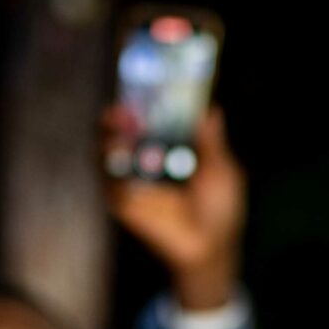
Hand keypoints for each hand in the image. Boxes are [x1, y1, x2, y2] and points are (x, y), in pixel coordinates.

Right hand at [106, 108, 247, 311]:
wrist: (210, 247)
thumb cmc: (220, 209)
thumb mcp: (222, 169)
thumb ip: (212, 141)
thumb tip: (210, 109)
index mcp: (169, 143)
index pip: (149, 111)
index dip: (143, 94)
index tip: (143, 81)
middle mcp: (146, 156)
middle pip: (121, 125)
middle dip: (120, 111)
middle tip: (130, 109)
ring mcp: (132, 178)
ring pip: (107, 147)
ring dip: (111, 133)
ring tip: (126, 127)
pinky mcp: (123, 201)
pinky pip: (108, 178)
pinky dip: (111, 164)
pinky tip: (123, 155)